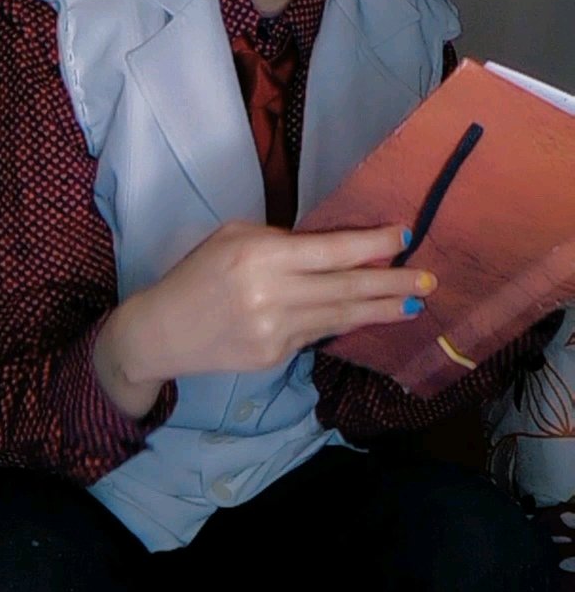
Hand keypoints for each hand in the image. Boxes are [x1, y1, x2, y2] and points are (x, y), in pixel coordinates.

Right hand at [110, 220, 436, 385]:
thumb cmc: (197, 273)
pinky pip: (320, 333)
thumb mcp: (233, 238)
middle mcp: (272, 295)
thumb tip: (334, 251)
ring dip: (382, 309)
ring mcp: (276, 331)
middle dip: (393, 283)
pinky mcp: (275, 357)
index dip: (371, 244)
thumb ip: (282, 241)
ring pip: (342, 316)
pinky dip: (346, 322)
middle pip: (347, 287)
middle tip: (429, 279)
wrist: (162, 332)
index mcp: (261, 256)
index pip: (331, 250)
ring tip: (414, 304)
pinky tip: (368, 315)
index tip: (403, 234)